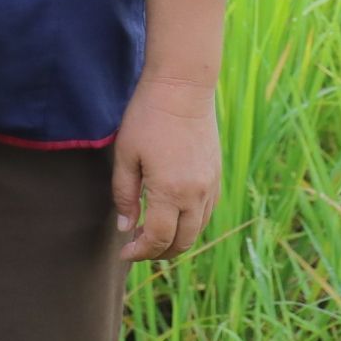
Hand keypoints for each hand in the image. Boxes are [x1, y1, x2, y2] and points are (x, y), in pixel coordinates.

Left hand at [111, 74, 219, 261]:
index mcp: (171, 192)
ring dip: (176, 239)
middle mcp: (197, 195)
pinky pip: (207, 212)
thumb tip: (127, 228)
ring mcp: (211, 186)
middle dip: (158, 252)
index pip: (158, 239)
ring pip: (197, 230)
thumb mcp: (126, 155)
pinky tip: (171, 214)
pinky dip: (190, 223)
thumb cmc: (147, 118)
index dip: (139, 252)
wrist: (183, 87)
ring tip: (151, 233)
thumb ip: (125, 195)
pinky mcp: (216, 175)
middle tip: (136, 247)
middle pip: (182, 242)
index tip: (123, 252)